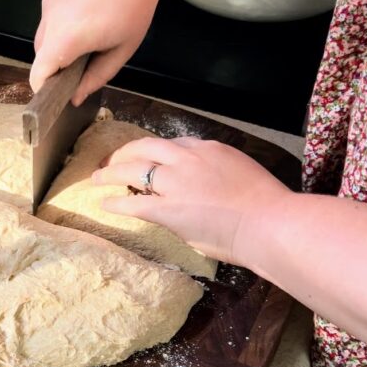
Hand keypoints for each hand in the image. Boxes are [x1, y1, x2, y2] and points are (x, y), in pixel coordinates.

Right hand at [29, 0, 169, 104]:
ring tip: (88, 40)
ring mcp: (48, 5)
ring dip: (58, 48)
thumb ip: (96, 78)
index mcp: (68, 37)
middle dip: (57, 68)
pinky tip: (84, 21)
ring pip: (43, 40)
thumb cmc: (134, 4)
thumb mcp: (122, 50)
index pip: (39, 74)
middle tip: (84, 67)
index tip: (56, 97)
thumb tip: (76, 97)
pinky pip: (48, 22)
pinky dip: (60, 29)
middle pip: (41, 58)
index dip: (44, 90)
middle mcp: (52, 20)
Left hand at [91, 136, 291, 264]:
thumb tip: (203, 191)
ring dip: (111, 172)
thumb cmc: (266, 207)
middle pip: (146, 147)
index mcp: (209, 149)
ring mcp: (176, 182)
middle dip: (125, 152)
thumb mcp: (240, 174)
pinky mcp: (168, 208)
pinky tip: (104, 204)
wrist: (270, 222)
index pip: (173, 144)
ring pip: (133, 170)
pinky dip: (115, 203)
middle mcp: (188, 159)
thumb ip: (216, 176)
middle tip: (112, 160)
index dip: (155, 151)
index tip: (147, 157)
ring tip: (97, 177)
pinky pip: (133, 203)